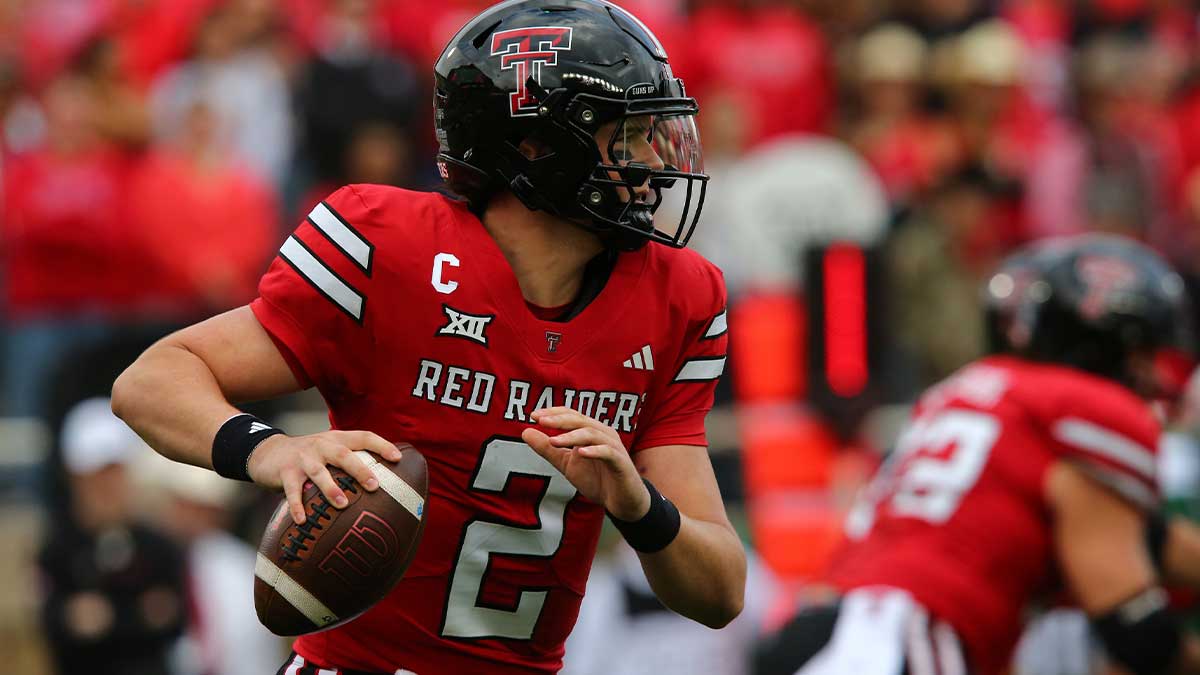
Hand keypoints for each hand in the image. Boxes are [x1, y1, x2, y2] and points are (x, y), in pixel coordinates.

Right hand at [246, 430, 402, 523]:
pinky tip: (302, 521)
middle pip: (343, 455)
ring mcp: (303, 459)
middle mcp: (321, 445)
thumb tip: (382, 483)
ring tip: (343, 504)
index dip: (381, 445)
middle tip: (374, 486)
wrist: (268, 452)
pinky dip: (297, 506)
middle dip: (360, 470)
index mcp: (336, 439)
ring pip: (319, 472)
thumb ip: (350, 460)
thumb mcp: (329, 450)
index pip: (363, 436)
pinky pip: (292, 491)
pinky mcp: (285, 473)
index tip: (397, 458)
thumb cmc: (309, 456)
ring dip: (331, 488)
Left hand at [521, 407, 649, 520]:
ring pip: (592, 434)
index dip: (554, 412)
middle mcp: (603, 434)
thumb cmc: (597, 479)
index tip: (534, 415)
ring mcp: (614, 447)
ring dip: (572, 436)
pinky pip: (608, 452)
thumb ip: (547, 449)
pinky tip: (580, 453)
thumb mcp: (566, 464)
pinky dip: (594, 451)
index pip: (571, 414)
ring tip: (554, 441)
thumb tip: (525, 431)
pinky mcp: (621, 463)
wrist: (621, 502)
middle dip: (560, 419)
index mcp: (590, 431)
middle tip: (542, 421)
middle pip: (581, 420)